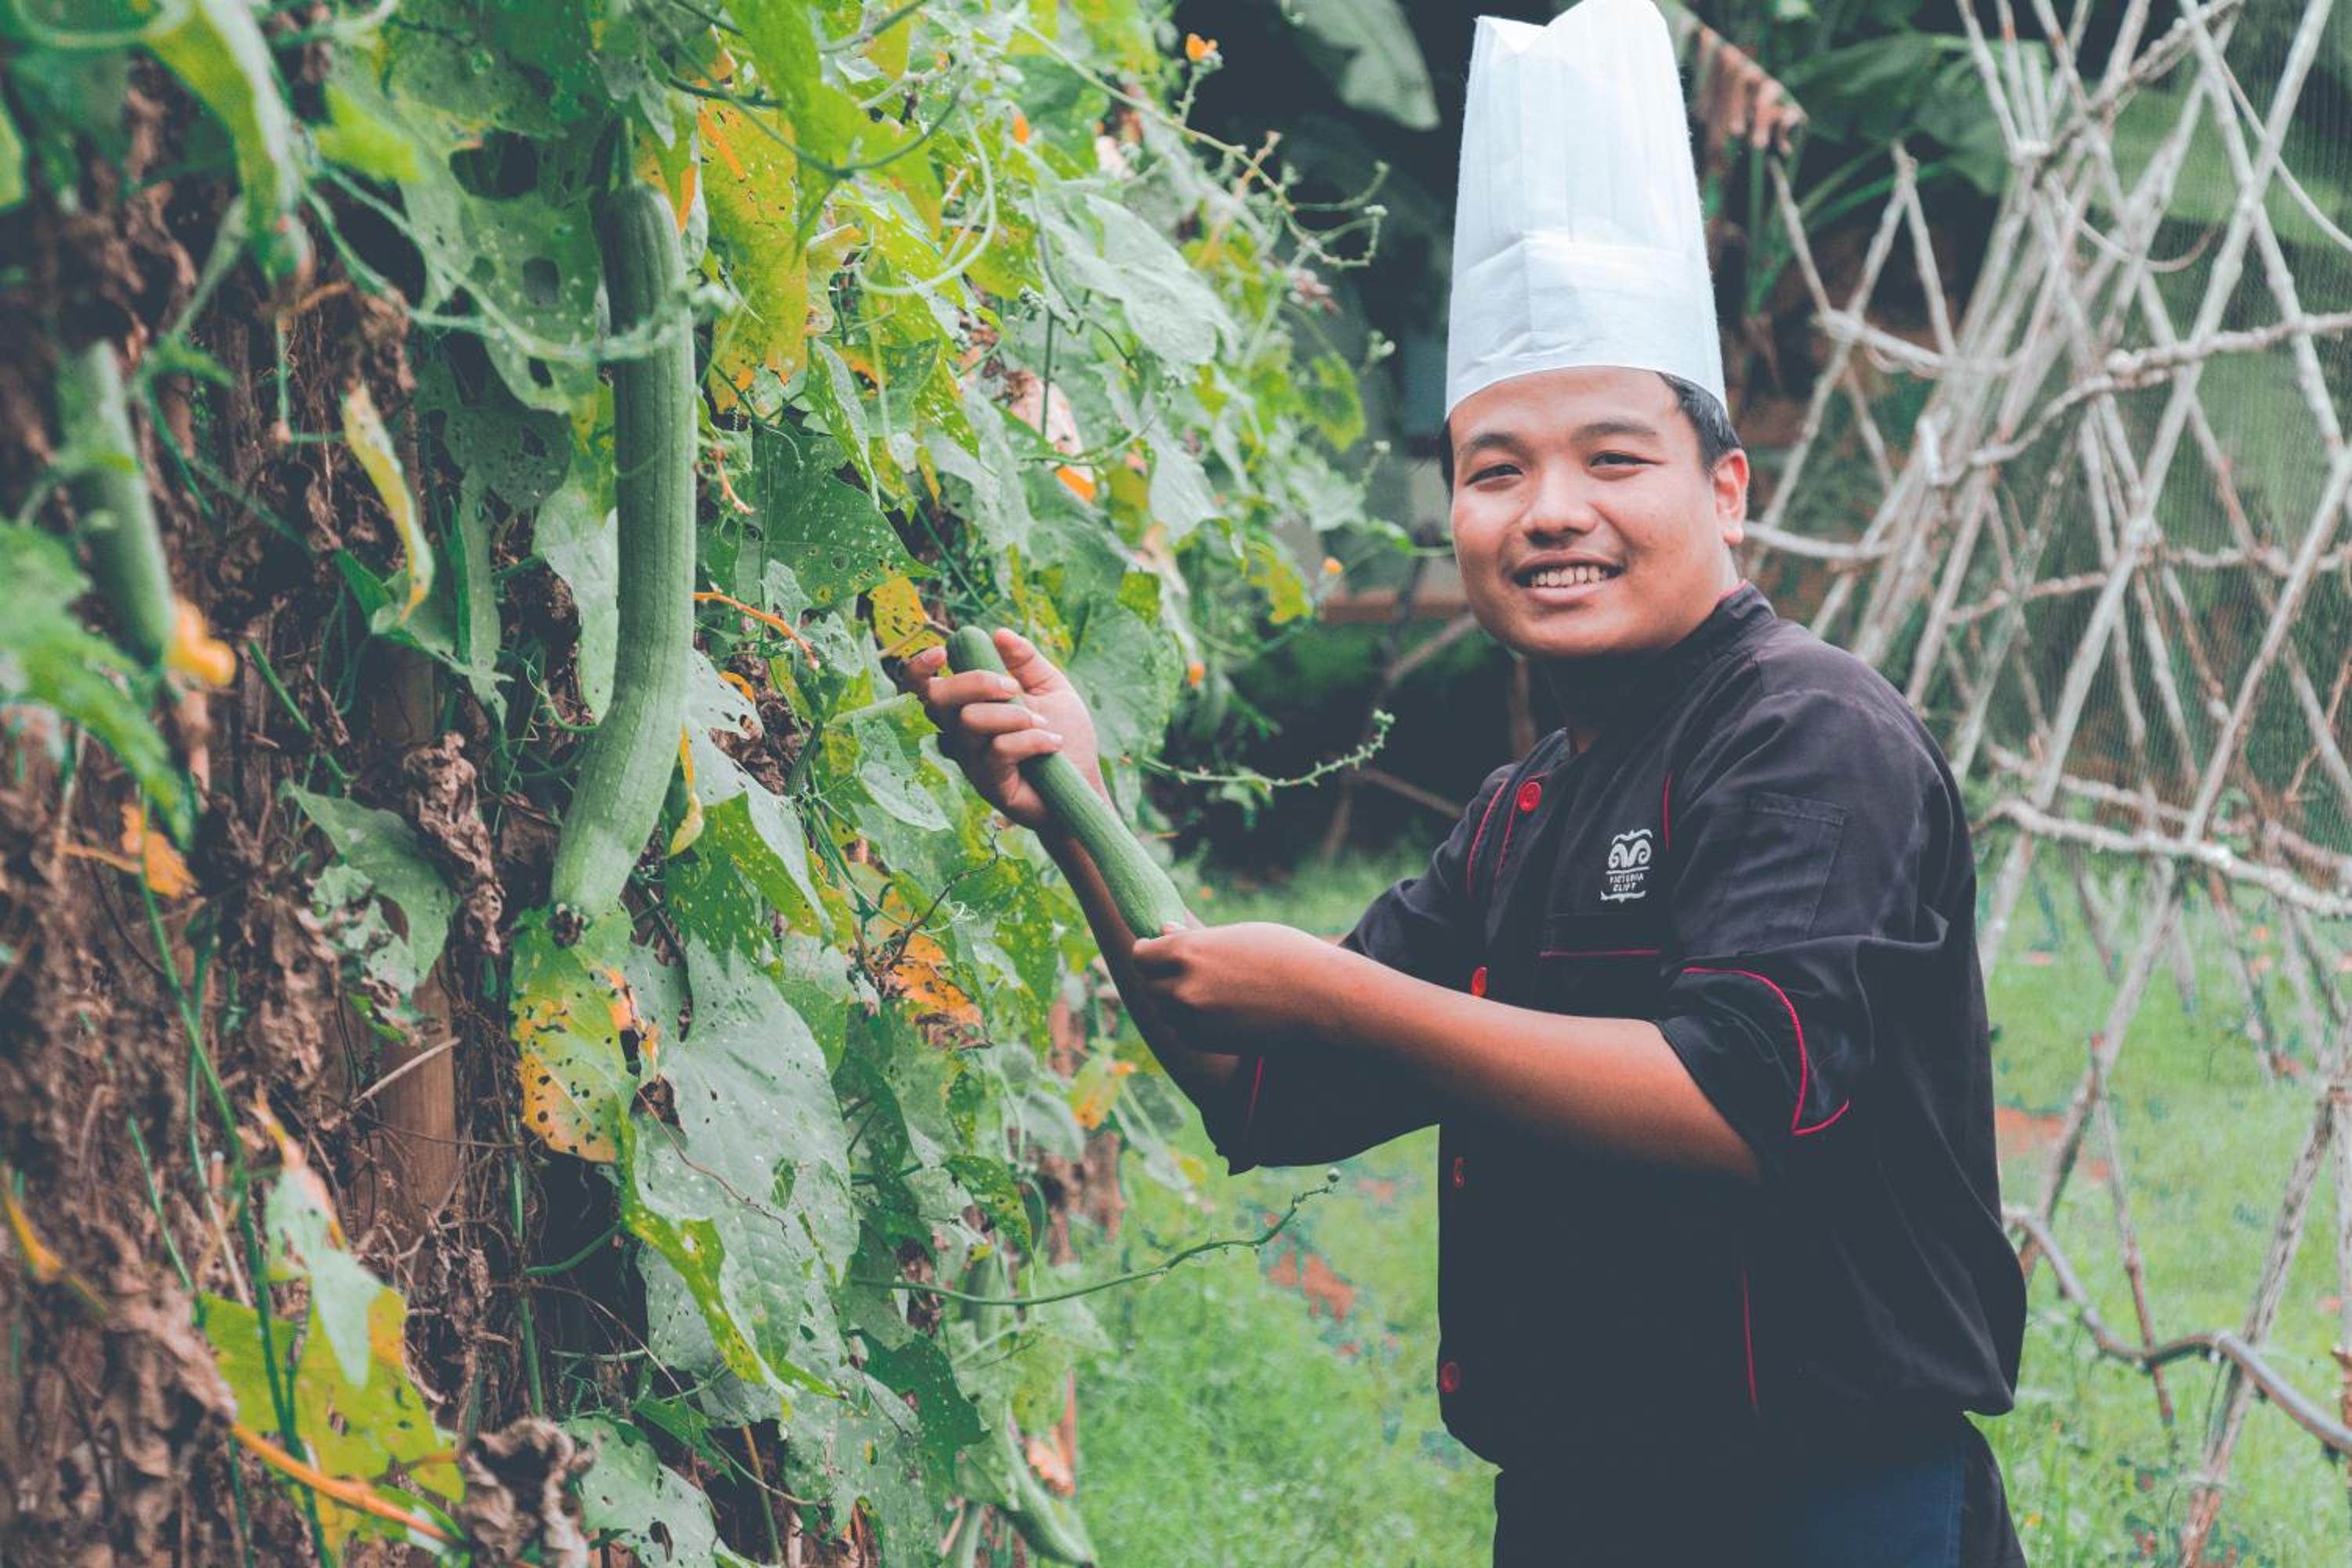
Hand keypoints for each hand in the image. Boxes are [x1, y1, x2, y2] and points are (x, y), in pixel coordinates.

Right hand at [898, 628, 1104, 833]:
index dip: (919, 669)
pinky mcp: (990, 784)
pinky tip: (1054, 743)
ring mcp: (972, 761)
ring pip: (970, 722)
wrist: (1084, 782)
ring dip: (1013, 714)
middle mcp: (960, 734)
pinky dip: (1033, 739)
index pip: (923, 688)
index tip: (942, 653)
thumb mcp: (1050, 687)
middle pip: (937, 699)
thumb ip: (1024, 660)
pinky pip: (1000, 750)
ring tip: (1043, 722)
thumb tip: (998, 633)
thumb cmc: (1064, 732)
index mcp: (967, 707)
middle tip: (1013, 688)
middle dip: (976, 682)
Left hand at [1129, 922, 1354, 1047]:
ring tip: (1210, 989)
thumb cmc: (1285, 956)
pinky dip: (1192, 1023)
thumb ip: (1194, 939)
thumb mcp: (1237, 936)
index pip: (1140, 955)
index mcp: (1186, 951)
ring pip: (1166, 1011)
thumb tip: (1163, 931)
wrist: (1322, 999)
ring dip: (1176, 1002)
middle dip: (1162, 979)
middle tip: (1187, 972)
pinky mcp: (1208, 1043)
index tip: (1158, 951)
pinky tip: (1220, 1011)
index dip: (1148, 953)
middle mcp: (1183, 987)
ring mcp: (1194, 1019)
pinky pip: (1184, 1032)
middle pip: (1149, 986)